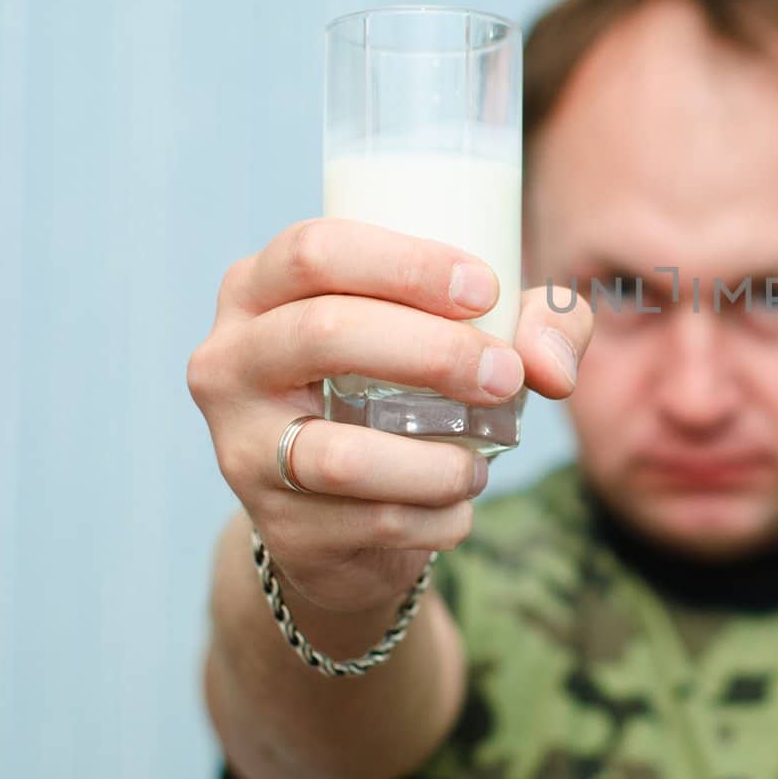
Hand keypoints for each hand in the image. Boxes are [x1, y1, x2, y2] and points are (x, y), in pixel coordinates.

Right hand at [187, 218, 592, 615]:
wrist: (348, 517)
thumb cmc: (412, 390)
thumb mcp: (469, 334)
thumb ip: (537, 321)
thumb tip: (549, 366)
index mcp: (260, 288)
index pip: (315, 250)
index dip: (405, 263)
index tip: (484, 290)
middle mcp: (228, 361)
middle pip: (324, 333)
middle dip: (435, 352)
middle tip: (506, 376)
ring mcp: (241, 449)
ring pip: (342, 455)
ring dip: (439, 463)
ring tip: (481, 463)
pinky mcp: (277, 528)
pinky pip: (370, 523)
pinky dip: (437, 517)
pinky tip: (455, 507)